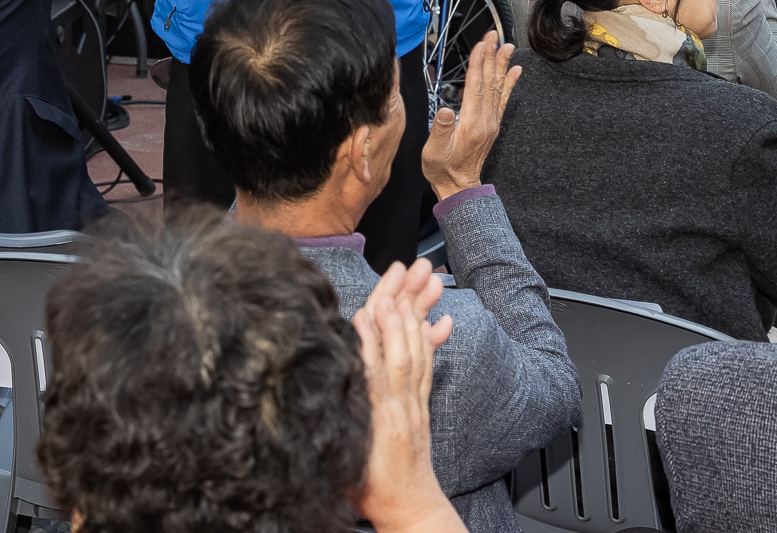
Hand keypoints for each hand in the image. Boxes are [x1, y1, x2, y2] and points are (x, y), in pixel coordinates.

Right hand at [351, 261, 461, 532]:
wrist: (410, 512)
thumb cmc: (370, 493)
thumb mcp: (344, 462)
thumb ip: (340, 422)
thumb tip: (334, 384)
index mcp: (378, 418)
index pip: (375, 365)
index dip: (374, 333)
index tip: (374, 301)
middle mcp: (401, 405)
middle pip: (402, 345)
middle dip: (404, 303)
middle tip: (409, 268)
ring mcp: (414, 405)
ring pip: (418, 349)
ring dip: (422, 311)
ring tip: (429, 280)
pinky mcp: (421, 407)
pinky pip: (428, 368)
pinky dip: (432, 341)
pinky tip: (441, 321)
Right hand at [421, 32, 519, 199]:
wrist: (458, 186)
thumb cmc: (443, 168)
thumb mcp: (434, 150)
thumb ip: (440, 129)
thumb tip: (445, 111)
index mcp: (470, 123)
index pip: (475, 87)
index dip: (478, 64)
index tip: (481, 45)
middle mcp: (485, 120)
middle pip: (489, 82)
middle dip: (491, 57)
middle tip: (494, 36)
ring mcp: (491, 122)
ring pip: (498, 88)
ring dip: (502, 65)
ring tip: (507, 47)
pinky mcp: (492, 124)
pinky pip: (503, 99)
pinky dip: (510, 83)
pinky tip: (515, 71)